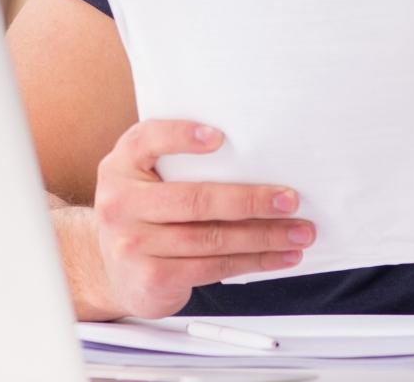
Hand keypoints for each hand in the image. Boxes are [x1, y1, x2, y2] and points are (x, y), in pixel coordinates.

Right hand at [88, 120, 312, 317]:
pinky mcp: (153, 277)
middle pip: (195, 199)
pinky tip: (278, 256)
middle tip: (290, 200)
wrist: (114, 272)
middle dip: (251, 199)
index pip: (147, 140)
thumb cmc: (144, 215)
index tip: (219, 138)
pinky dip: (253, 261)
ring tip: (298, 233)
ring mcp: (133, 244)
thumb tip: (254, 156)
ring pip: (211, 238)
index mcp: (121, 165)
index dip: (182, 136)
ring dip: (263, 236)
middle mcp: (120, 203)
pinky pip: (213, 267)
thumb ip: (175, 162)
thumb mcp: (145, 180)